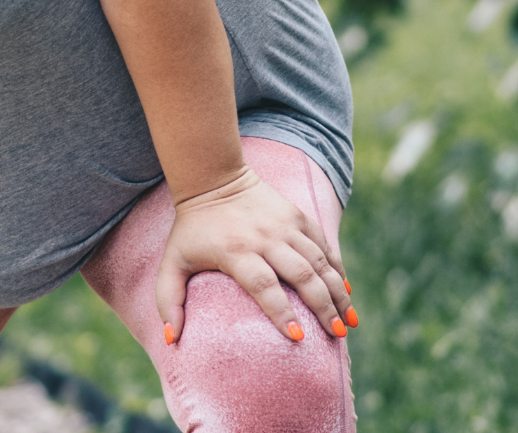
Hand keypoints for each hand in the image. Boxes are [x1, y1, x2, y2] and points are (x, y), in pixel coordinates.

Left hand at [156, 166, 353, 343]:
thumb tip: (171, 340)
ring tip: (350, 322)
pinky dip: (337, 268)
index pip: (264, 286)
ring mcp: (285, 225)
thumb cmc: (191, 229)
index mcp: (236, 250)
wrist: (213, 178)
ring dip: (337, 293)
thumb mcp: (172, 263)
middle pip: (301, 275)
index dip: (281, 313)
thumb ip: (168, 301)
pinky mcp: (297, 215)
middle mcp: (265, 237)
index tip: (298, 338)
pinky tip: (347, 292)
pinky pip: (323, 245)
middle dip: (323, 307)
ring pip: (319, 262)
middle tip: (336, 336)